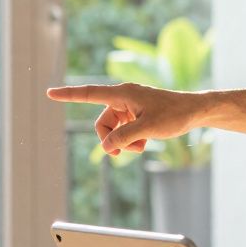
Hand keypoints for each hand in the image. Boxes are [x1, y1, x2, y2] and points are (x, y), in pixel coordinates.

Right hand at [45, 83, 202, 155]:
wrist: (195, 111)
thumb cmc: (175, 114)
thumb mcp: (148, 129)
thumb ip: (124, 138)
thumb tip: (106, 147)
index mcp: (122, 93)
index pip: (89, 94)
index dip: (68, 95)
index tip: (50, 93)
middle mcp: (123, 97)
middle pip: (102, 123)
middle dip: (111, 140)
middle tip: (123, 154)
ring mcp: (130, 106)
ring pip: (113, 129)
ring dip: (123, 142)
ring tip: (141, 147)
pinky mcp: (136, 114)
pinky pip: (124, 130)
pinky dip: (131, 140)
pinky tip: (144, 143)